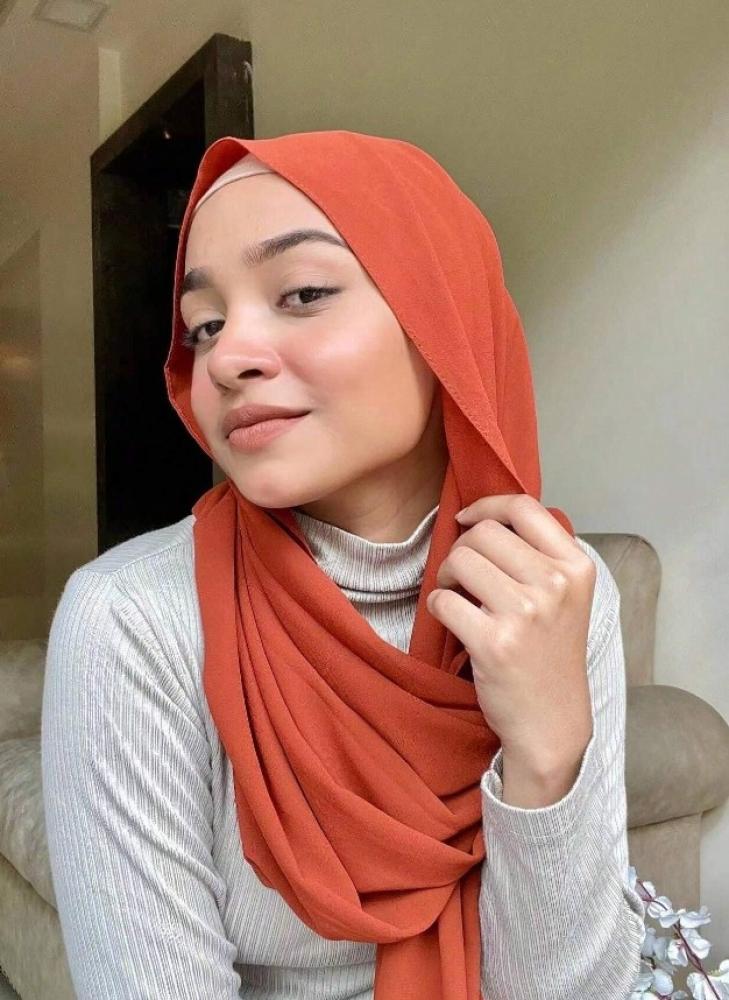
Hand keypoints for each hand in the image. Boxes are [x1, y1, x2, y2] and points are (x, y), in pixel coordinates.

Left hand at [427, 493, 595, 779]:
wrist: (552, 722)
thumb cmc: (550, 654)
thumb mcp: (565, 597)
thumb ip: (537, 555)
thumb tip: (482, 516)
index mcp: (576, 567)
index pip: (524, 506)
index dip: (486, 506)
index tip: (466, 519)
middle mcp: (556, 585)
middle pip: (483, 534)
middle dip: (460, 550)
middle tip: (461, 577)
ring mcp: (526, 613)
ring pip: (459, 561)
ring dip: (445, 577)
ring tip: (457, 598)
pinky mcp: (494, 643)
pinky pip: (443, 600)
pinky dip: (438, 607)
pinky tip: (453, 623)